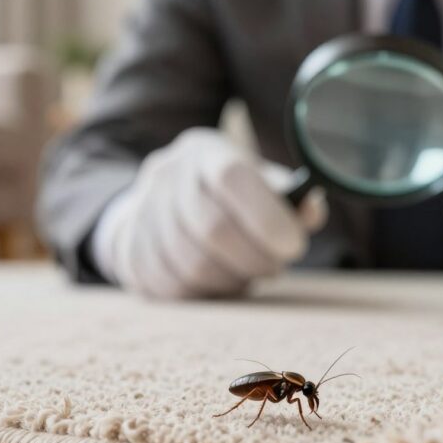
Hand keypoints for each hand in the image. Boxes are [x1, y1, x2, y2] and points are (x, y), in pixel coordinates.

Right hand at [98, 128, 325, 298]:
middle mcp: (166, 176)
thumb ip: (291, 200)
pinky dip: (208, 292)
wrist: (159, 206)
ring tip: (250, 272)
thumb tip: (311, 213)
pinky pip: (175, 287)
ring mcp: (143, 214)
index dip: (266, 215)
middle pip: (212, 228)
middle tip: (277, 266)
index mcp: (204, 151)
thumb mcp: (261, 184)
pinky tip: (223, 280)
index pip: (231, 176)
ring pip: (194, 265)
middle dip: (255, 258)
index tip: (294, 245)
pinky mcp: (131, 254)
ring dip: (233, 278)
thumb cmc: (229, 198)